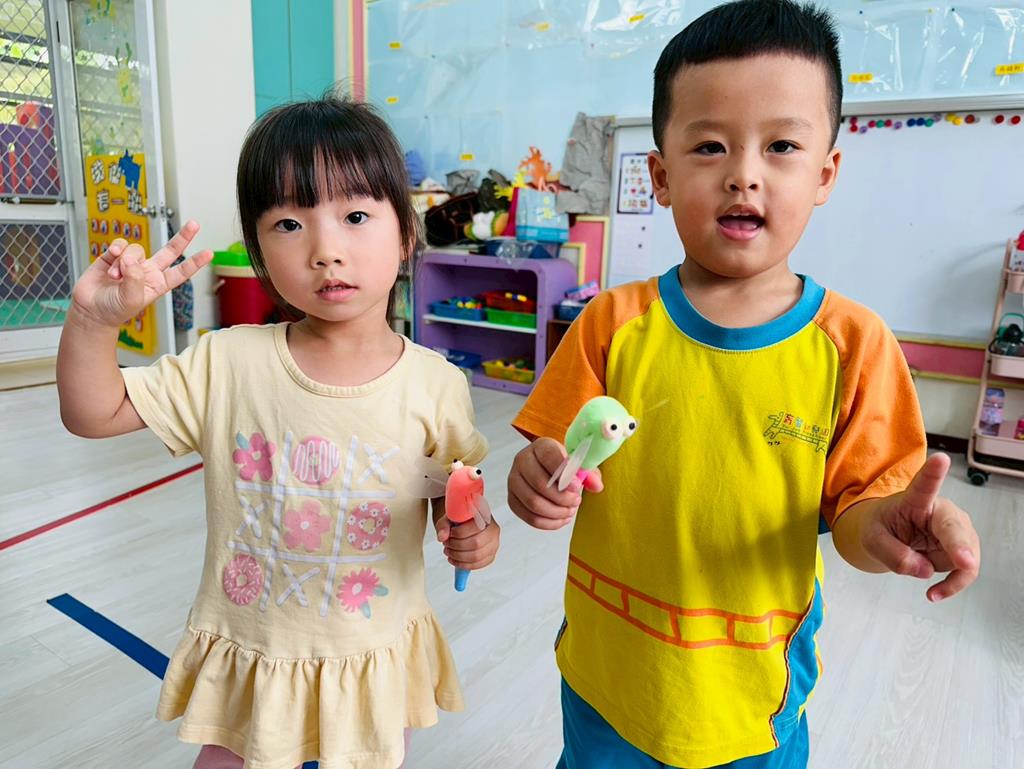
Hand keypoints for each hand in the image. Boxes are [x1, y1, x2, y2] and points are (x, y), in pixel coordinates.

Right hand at [70, 220, 211, 326]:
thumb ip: (135, 279)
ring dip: (124, 260)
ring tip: (115, 276)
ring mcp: (132, 262)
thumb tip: (134, 260)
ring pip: (137, 248)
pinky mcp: (115, 256)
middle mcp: (148, 271)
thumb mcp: (131, 299)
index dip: (195, 263)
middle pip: (169, 250)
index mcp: (158, 284)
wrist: (91, 309)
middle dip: (183, 237)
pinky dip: (116, 249)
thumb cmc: (114, 310)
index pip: (181, 272)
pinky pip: (121, 244)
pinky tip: (112, 256)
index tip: (209, 253)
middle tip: (194, 224)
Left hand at [435, 515, 499, 570]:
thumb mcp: (449, 518)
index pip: (476, 527)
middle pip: (476, 543)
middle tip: (446, 544)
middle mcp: (493, 530)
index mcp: (486, 517)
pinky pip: (478, 565)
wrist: (465, 524)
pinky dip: (463, 565)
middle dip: (457, 546)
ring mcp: (494, 545)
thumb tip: (442, 537)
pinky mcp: (490, 556)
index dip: (460, 533)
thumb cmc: (459, 520)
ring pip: (477, 556)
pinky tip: (454, 559)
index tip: (450, 533)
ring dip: (458, 557)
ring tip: (448, 551)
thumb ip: (444, 525)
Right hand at [507, 437, 600, 530]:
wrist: (548, 469)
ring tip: (570, 510)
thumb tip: (596, 486)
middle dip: (562, 498)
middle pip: (540, 484)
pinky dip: (548, 523)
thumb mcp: (579, 463)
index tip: (577, 486)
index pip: (549, 457)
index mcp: (540, 446)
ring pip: (533, 503)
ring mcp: (514, 481)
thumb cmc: (564, 465)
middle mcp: (522, 460)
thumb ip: (590, 473)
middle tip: (576, 501)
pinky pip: (529, 517)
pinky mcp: (513, 499)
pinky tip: (561, 519)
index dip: (564, 474)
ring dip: (556, 512)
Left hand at [859, 453, 979, 601]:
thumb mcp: (873, 540)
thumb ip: (893, 554)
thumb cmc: (880, 527)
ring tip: (930, 592)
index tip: (942, 458)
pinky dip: (954, 584)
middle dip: (961, 546)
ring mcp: (955, 529)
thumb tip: (925, 571)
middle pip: (956, 528)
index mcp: (913, 499)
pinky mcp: (961, 547)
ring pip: (967, 554)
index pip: (924, 485)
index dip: (933, 473)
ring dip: (952, 575)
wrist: (888, 533)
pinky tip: (936, 593)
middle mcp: (941, 510)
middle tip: (964, 563)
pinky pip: (965, 569)